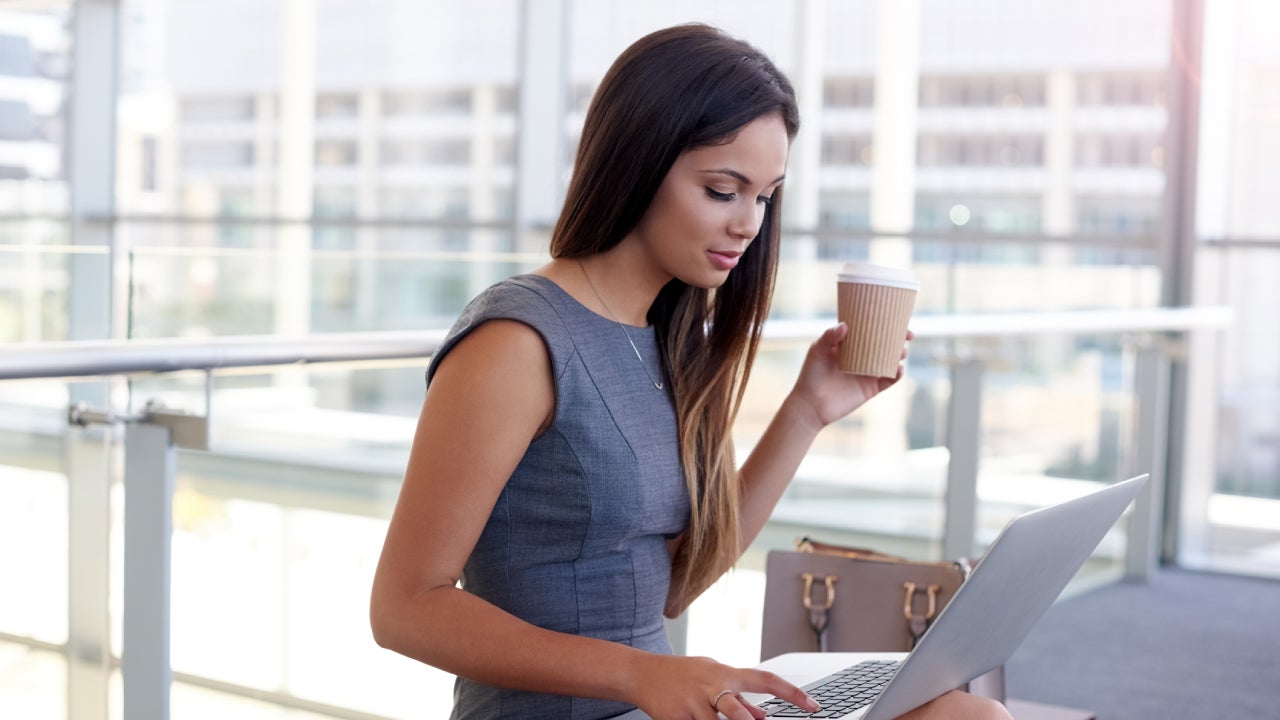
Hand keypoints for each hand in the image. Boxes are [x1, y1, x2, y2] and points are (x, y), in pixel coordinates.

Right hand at [629, 654, 818, 719]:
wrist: (643, 673)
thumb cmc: (683, 674)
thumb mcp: (713, 676)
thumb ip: (739, 697)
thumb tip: (763, 715)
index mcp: (727, 674)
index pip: (766, 680)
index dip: (792, 693)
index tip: (813, 706)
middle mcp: (712, 686)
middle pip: (735, 709)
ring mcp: (693, 703)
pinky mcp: (676, 718)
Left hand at [788, 323, 912, 429]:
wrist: (811, 406)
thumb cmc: (810, 375)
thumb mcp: (817, 352)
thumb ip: (829, 337)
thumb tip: (845, 325)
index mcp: (850, 344)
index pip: (870, 329)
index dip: (884, 323)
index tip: (896, 318)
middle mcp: (861, 357)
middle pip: (885, 344)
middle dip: (899, 338)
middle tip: (908, 335)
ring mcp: (867, 372)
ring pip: (890, 361)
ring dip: (900, 355)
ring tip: (902, 353)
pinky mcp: (871, 388)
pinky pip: (889, 380)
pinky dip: (897, 375)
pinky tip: (899, 370)